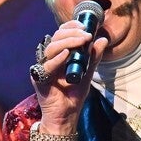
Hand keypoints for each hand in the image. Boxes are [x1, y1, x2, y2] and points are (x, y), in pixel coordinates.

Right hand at [30, 20, 108, 134]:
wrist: (67, 116)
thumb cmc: (74, 96)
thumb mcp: (87, 73)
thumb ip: (92, 57)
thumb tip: (102, 39)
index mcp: (59, 56)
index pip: (61, 34)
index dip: (71, 26)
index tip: (84, 24)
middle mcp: (49, 59)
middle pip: (56, 38)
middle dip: (72, 33)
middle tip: (86, 34)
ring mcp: (43, 69)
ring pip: (51, 48)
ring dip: (67, 42)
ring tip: (82, 41)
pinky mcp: (39, 79)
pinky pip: (46, 66)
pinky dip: (57, 59)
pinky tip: (67, 54)